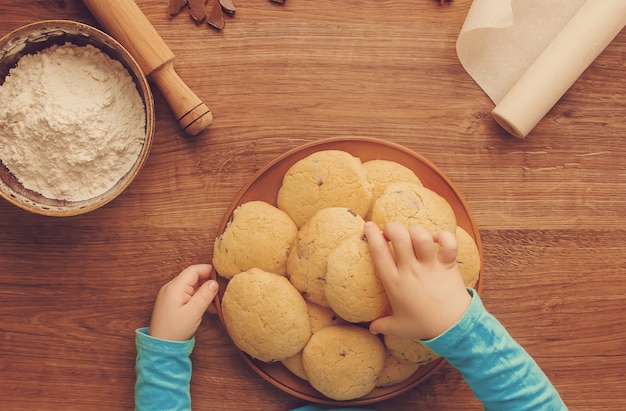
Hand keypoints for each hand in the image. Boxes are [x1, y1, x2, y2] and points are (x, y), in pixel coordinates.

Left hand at [149, 264, 218, 340]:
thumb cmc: (174, 331)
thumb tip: (214, 282)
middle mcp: (170, 288)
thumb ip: (205, 295)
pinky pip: (187, 294)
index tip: (221, 276)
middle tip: (220, 291)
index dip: (209, 270)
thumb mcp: (194, 312)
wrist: (161, 346)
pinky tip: (206, 307)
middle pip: (193, 277)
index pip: (194, 270)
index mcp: (175, 287)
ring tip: (214, 302)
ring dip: (203, 292)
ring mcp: (170, 295)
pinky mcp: (171, 302)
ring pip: (191, 286)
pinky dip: (197, 298)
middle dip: (207, 282)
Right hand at [364, 221, 470, 340]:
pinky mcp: (447, 264)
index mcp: (394, 282)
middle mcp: (410, 270)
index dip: (372, 235)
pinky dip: (442, 236)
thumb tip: (371, 329)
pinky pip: (447, 242)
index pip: (379, 253)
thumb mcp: (399, 327)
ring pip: (420, 236)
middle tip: (392, 231)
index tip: (369, 226)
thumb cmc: (424, 326)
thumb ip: (383, 325)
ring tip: (413, 235)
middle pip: (398, 236)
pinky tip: (436, 239)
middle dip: (392, 227)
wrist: (453, 328)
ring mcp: (429, 266)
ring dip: (415, 231)